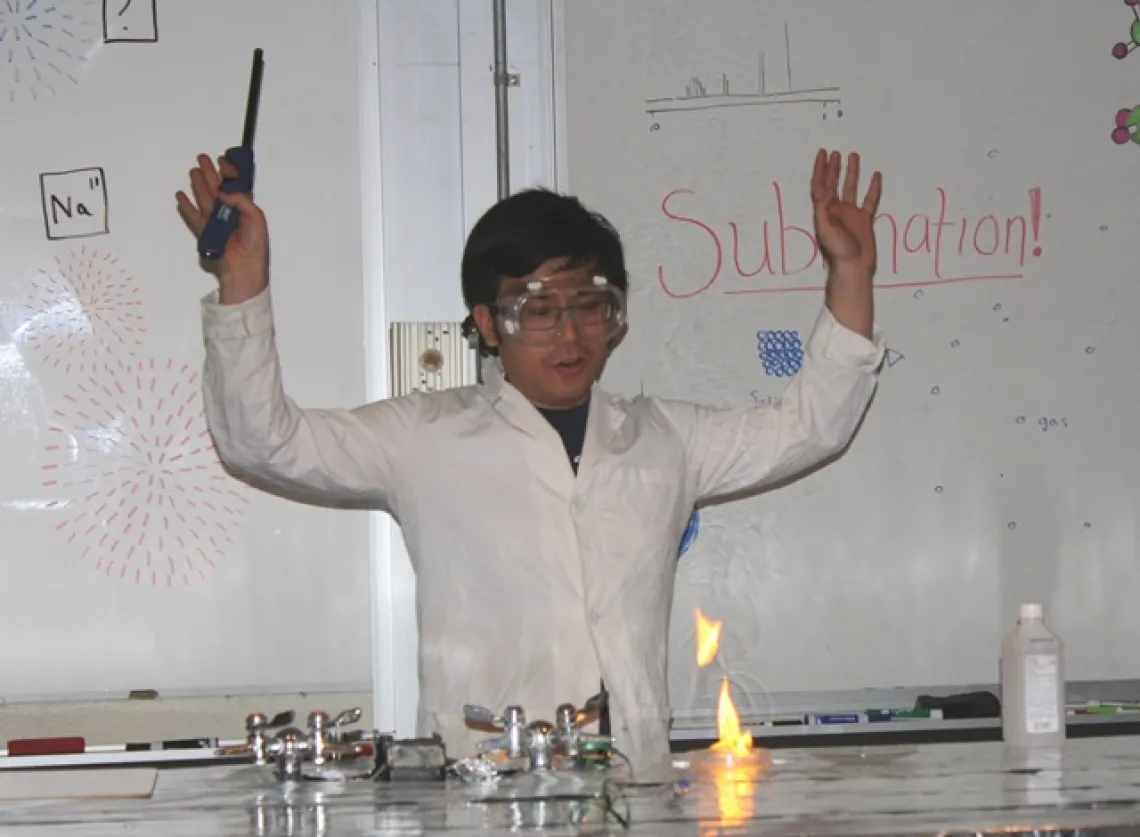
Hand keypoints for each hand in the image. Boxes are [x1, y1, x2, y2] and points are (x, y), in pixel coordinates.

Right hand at [175, 153, 268, 303]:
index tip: (223, 160)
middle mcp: (230, 213)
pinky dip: (186, 206)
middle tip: (202, 158)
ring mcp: (216, 222)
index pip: (235, 186)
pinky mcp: (206, 232)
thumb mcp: (256, 218)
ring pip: (205, 198)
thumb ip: (242, 201)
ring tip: (193, 171)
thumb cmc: (255, 246)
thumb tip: (224, 191)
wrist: (245, 268)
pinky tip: (182, 196)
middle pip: (217, 188)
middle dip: (210, 172)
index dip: (229, 172)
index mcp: (244, 209)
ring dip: (198, 184)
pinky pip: (193, 216)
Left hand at [810, 149, 881, 276]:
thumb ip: (823, 209)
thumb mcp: (825, 228)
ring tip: (854, 156)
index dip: (820, 169)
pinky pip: (869, 201)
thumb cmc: (837, 250)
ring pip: (851, 188)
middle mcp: (836, 210)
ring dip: (851, 173)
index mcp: (824, 211)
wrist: (854, 267)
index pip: (820, 185)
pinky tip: (876, 176)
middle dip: (833, 168)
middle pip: (833, 184)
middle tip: (835, 153)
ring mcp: (850, 215)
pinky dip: (872, 189)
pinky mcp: (864, 220)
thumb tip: (824, 189)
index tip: (823, 153)